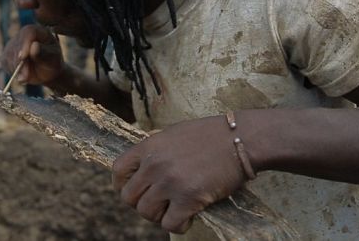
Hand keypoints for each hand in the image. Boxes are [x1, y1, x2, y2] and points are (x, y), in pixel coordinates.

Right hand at [3, 24, 65, 85]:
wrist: (46, 71)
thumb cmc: (52, 61)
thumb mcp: (53, 57)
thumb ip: (44, 52)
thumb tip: (33, 46)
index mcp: (37, 31)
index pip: (28, 32)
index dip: (24, 44)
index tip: (23, 57)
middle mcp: (23, 35)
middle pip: (16, 45)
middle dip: (20, 63)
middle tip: (25, 77)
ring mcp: (13, 44)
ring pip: (9, 55)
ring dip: (16, 69)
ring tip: (26, 78)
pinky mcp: (6, 54)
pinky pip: (5, 63)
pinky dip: (12, 72)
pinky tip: (22, 75)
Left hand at [112, 115, 248, 232]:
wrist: (240, 138)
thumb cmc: (211, 135)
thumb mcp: (174, 134)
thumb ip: (156, 151)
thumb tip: (144, 170)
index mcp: (149, 146)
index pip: (118, 171)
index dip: (122, 185)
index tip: (134, 191)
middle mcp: (154, 164)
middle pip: (128, 197)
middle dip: (142, 204)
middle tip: (160, 203)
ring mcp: (170, 181)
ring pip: (147, 213)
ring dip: (160, 215)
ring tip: (175, 209)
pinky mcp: (189, 198)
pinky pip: (170, 224)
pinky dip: (179, 225)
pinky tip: (189, 216)